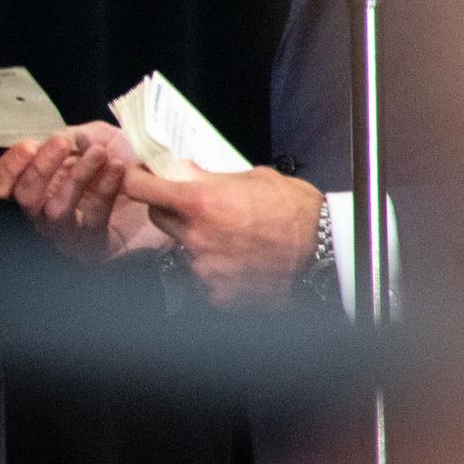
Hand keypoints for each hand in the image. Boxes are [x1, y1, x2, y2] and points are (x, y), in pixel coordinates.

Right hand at [0, 122, 166, 262]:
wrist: (170, 191)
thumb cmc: (131, 165)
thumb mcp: (99, 138)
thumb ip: (74, 136)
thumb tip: (59, 138)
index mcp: (41, 184)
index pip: (4, 184)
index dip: (8, 167)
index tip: (28, 146)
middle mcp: (47, 212)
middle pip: (25, 197)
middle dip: (41, 167)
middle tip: (61, 144)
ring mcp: (69, 235)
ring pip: (55, 210)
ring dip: (76, 177)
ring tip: (98, 154)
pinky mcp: (95, 249)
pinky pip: (92, 221)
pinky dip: (103, 191)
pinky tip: (117, 169)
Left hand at [122, 166, 321, 309]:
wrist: (328, 252)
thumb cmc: (297, 211)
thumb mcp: (252, 178)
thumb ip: (210, 177)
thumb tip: (182, 171)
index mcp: (200, 203)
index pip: (141, 190)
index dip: (136, 181)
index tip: (138, 177)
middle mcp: (196, 237)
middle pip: (158, 218)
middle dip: (169, 208)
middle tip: (194, 205)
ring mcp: (205, 268)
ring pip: (183, 248)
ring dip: (197, 240)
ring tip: (232, 237)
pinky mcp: (217, 293)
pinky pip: (203, 276)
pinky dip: (215, 268)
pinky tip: (239, 260)